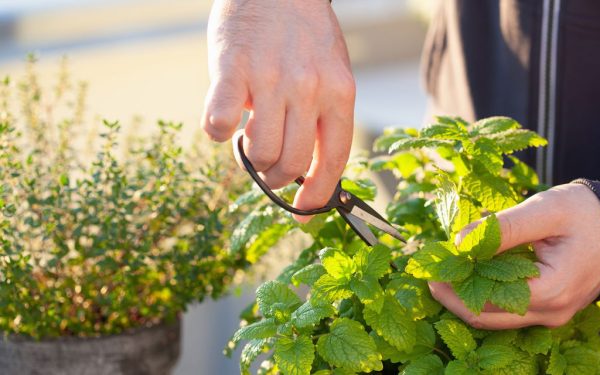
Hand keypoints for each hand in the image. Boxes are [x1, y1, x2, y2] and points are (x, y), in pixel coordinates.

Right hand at [202, 0, 354, 221]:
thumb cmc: (303, 34)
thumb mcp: (331, 73)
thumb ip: (324, 118)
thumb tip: (309, 172)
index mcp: (340, 92)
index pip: (333, 160)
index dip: (317, 195)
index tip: (305, 213)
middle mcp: (309, 88)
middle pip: (291, 163)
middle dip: (275, 179)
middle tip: (266, 170)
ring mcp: (270, 78)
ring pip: (259, 151)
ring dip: (250, 156)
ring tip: (250, 134)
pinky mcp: (232, 69)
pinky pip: (221, 123)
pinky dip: (219, 133)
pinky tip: (224, 121)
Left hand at [429, 184, 599, 328]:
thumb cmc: (588, 214)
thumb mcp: (546, 210)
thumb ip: (504, 228)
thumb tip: (459, 241)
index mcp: (551, 290)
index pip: (486, 299)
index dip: (453, 283)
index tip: (432, 261)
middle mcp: (551, 313)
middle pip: (485, 317)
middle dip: (452, 295)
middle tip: (428, 271)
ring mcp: (551, 316)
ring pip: (495, 319)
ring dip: (466, 297)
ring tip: (445, 269)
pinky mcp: (549, 310)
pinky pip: (508, 311)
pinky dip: (484, 295)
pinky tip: (470, 273)